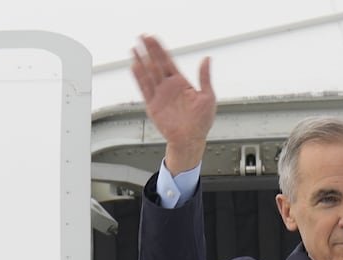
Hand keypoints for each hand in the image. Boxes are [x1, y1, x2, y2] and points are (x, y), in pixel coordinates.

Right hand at [130, 34, 215, 172]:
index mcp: (181, 83)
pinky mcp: (153, 105)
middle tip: (142, 36)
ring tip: (134, 48)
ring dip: (141, 61)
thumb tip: (206, 59)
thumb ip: (205, 77)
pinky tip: (135, 66)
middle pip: (156, 64)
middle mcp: (168, 87)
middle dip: (149, 51)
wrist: (191, 140)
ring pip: (148, 74)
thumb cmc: (201, 121)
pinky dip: (140, 78)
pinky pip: (145, 89)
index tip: (153, 38)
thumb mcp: (208, 97)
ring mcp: (160, 95)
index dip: (160, 50)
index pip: (168, 62)